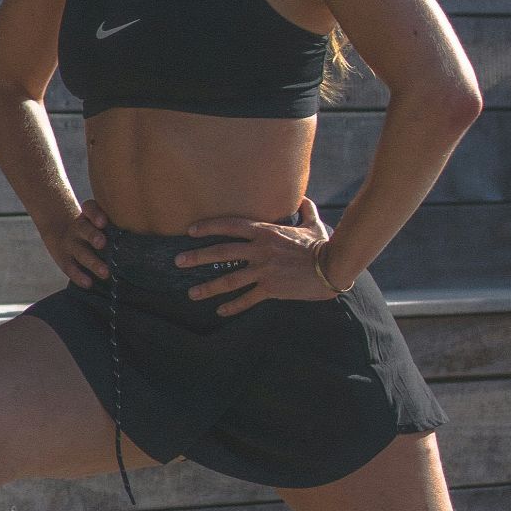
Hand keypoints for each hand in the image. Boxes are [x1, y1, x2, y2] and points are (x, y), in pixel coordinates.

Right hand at [44, 199, 110, 288]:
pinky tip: (89, 283)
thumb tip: (150, 236)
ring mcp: (70, 243)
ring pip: (80, 251)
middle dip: (93, 236)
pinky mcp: (64, 258)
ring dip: (92, 262)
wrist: (61, 232)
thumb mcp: (99, 221)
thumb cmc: (92, 228)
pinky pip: (70, 267)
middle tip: (103, 244)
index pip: (89, 208)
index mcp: (88, 215)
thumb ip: (117, 224)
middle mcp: (78, 227)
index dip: (95, 214)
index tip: (103, 222)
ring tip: (106, 273)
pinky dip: (79, 276)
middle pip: (84, 229)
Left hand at [176, 196, 337, 317]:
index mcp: (266, 232)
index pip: (230, 225)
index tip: (190, 231)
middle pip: (221, 252)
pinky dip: (233, 307)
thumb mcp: (313, 224)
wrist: (332, 267)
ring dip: (208, 287)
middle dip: (197, 257)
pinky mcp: (271, 289)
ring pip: (229, 279)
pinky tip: (220, 311)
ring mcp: (264, 270)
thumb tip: (304, 198)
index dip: (209, 227)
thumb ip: (305, 211)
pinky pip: (247, 299)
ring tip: (191, 293)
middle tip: (178, 261)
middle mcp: (260, 250)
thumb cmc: (323, 245)